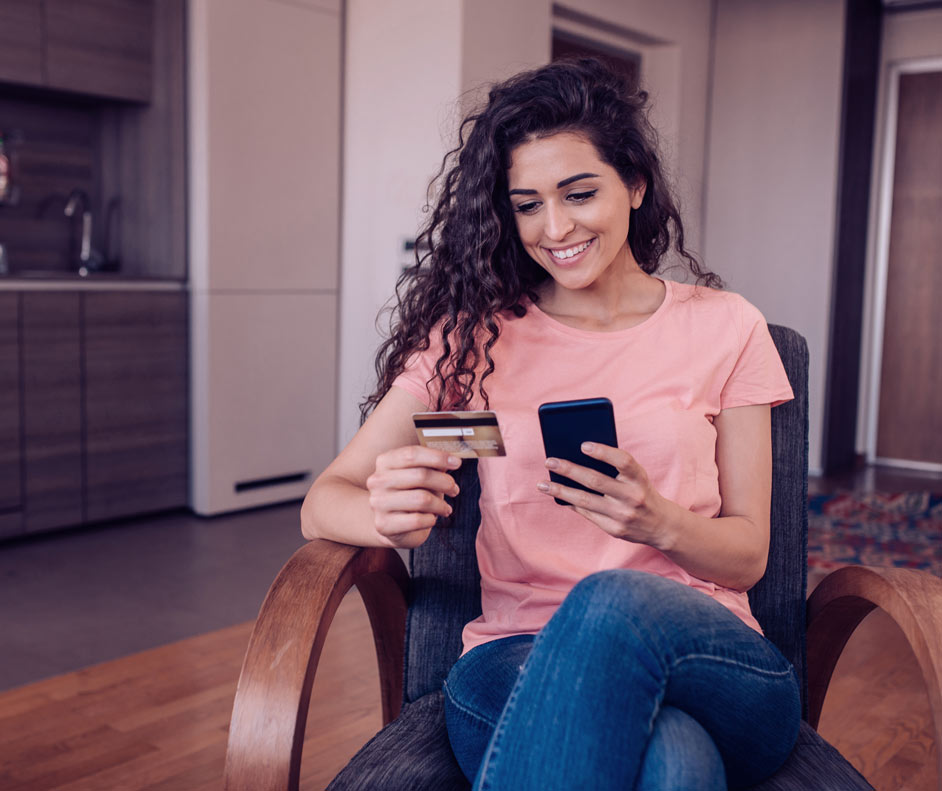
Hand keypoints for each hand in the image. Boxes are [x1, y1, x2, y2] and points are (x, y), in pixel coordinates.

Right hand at [366, 446, 461, 547]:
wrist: (391, 526)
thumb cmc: (409, 495)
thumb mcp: (419, 476)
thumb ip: (432, 466)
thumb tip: (452, 461)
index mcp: (385, 462)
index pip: (412, 454)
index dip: (438, 457)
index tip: (457, 463)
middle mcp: (377, 480)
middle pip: (420, 475)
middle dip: (445, 482)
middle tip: (454, 489)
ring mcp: (378, 503)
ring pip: (421, 499)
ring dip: (440, 504)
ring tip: (446, 508)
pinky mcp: (384, 524)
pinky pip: (417, 520)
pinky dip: (431, 520)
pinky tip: (431, 519)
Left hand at [537, 442, 674, 549]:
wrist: (661, 525)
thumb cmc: (641, 491)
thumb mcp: (636, 477)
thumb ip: (614, 467)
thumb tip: (578, 457)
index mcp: (639, 478)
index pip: (623, 461)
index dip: (603, 452)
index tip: (583, 445)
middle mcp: (632, 497)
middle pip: (596, 481)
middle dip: (569, 470)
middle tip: (549, 461)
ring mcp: (622, 515)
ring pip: (585, 500)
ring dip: (560, 491)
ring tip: (542, 484)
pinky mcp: (614, 529)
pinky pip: (587, 513)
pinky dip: (571, 503)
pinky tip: (559, 496)